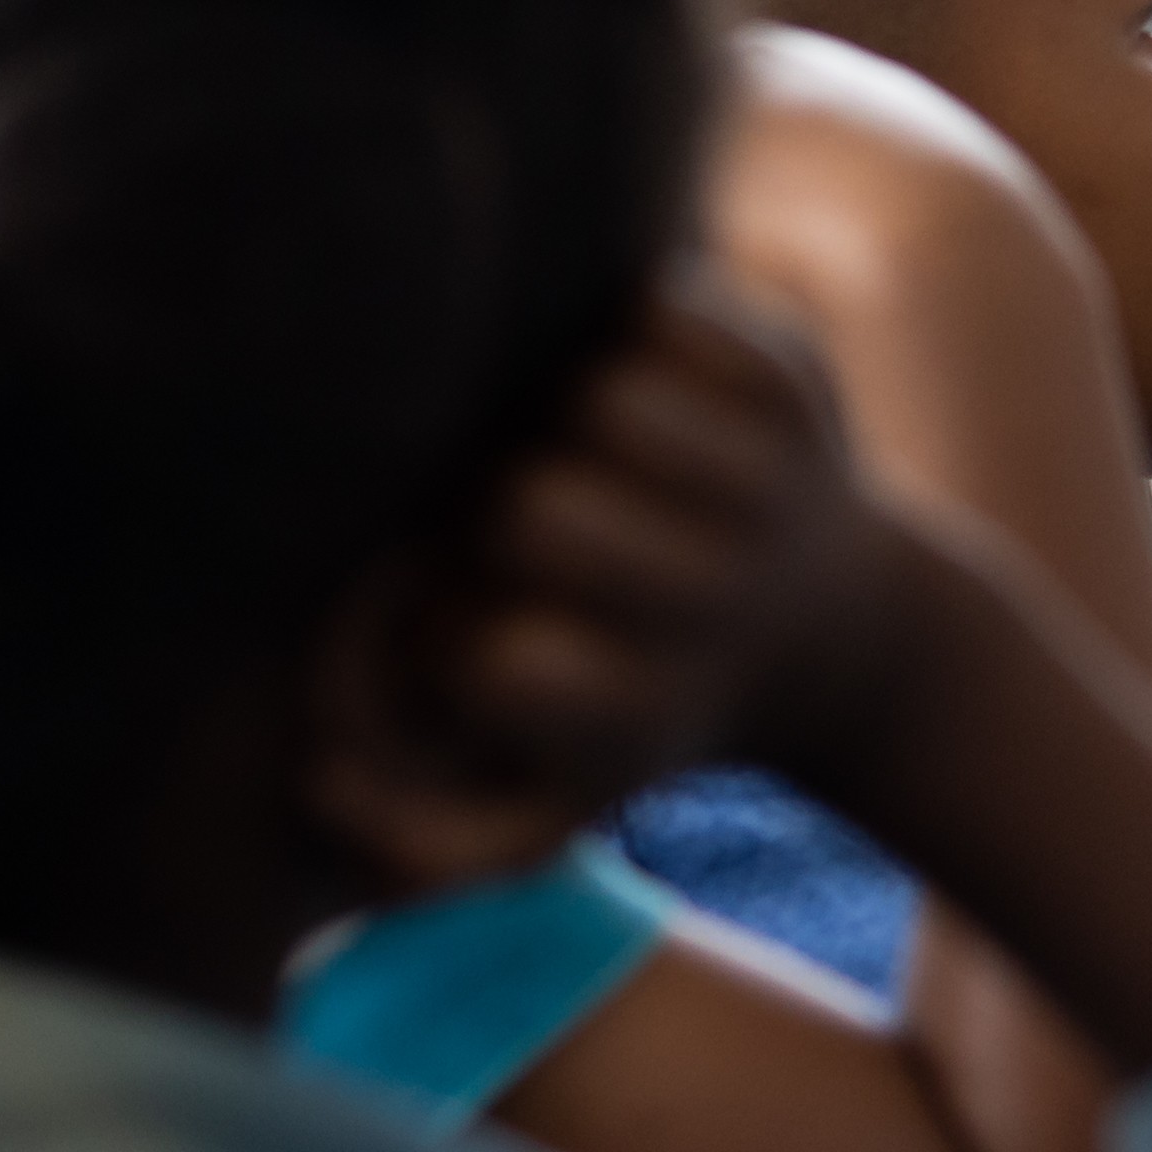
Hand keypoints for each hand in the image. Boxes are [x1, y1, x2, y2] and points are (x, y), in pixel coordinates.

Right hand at [307, 277, 1011, 896]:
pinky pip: (666, 310)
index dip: (444, 636)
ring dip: (550, 416)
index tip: (463, 633)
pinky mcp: (795, 380)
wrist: (833, 631)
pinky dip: (622, 329)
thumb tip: (318, 781)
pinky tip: (625, 383)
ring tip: (555, 450)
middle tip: (499, 522)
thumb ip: (417, 841)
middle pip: (535, 512)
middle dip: (487, 509)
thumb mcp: (552, 808)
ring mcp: (768, 482)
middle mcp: (718, 599)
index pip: (497, 659)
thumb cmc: (639, 704)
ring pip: (600, 400)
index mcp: (646, 707)